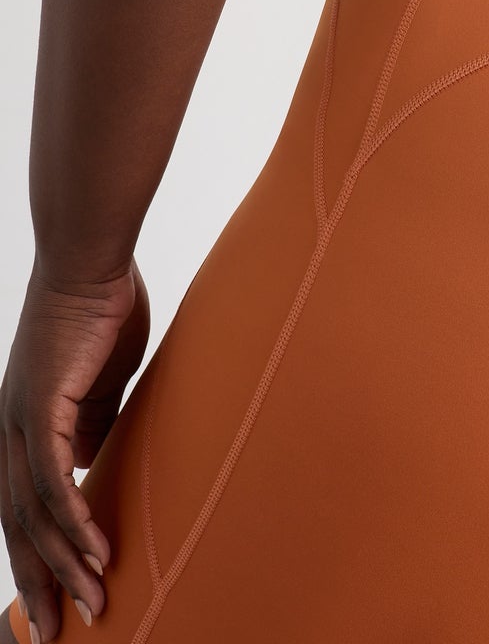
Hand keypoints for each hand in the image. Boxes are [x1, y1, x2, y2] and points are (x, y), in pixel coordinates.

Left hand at [1, 259, 149, 639]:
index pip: (22, 511)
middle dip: (41, 583)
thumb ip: (95, 423)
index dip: (34, 560)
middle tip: (63, 631)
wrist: (89, 259)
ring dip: (67, 564)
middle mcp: (9, 432)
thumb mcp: (102, 381)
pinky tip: (95, 551)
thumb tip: (95, 464)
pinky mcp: (40, 408)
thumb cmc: (100, 308)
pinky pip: (54, 481)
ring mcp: (19, 421)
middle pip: (18, 527)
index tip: (53, 603)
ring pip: (35, 514)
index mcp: (22, 427)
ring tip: (95, 603)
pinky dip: (75, 521)